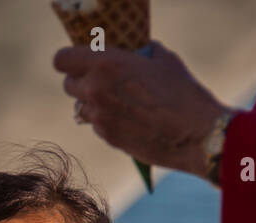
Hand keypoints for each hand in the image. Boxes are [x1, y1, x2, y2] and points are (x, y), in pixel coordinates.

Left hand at [53, 40, 228, 177]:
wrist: (195, 134)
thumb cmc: (182, 92)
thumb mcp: (162, 60)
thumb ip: (139, 53)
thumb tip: (136, 52)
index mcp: (105, 64)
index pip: (61, 60)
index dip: (68, 60)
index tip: (79, 61)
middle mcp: (96, 91)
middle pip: (68, 85)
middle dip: (81, 81)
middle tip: (101, 80)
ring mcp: (100, 117)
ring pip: (80, 108)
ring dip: (92, 103)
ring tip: (116, 101)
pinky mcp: (108, 138)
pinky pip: (96, 125)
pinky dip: (105, 120)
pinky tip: (127, 119)